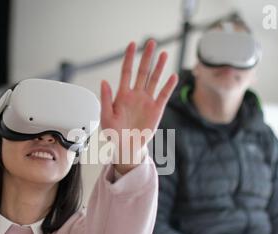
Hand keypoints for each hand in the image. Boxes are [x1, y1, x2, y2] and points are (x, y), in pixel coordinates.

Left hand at [100, 40, 177, 174]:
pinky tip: (173, 76)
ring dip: (159, 67)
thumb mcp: (106, 117)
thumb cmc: (114, 133)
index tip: (132, 44)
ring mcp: (147, 101)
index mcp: (122, 95)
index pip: (126, 71)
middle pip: (142, 72)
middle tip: (151, 42)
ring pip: (154, 80)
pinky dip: (168, 86)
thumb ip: (105, 99)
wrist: (126, 147)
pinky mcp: (156, 110)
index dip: (129, 58)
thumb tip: (104, 81)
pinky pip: (163, 95)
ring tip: (163, 54)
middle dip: (146, 57)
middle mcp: (136, 95)